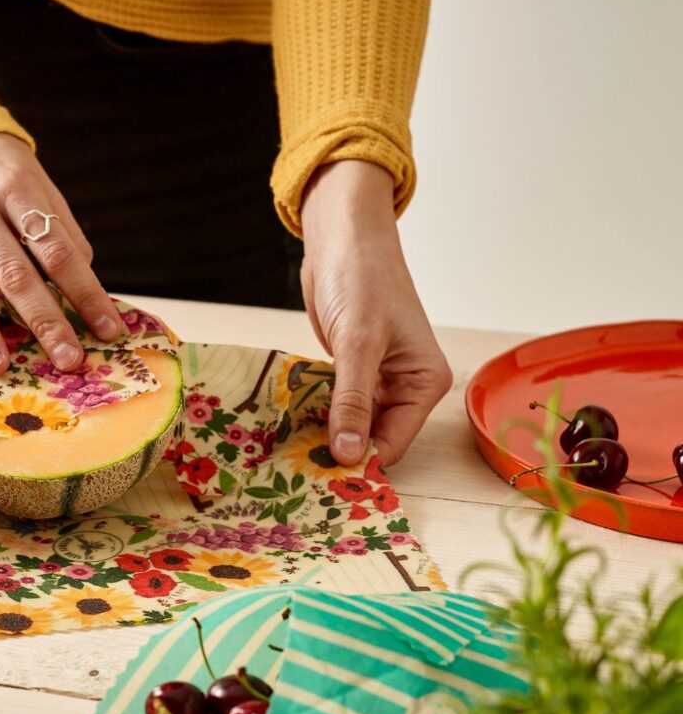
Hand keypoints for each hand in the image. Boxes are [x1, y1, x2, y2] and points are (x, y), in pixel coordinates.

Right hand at [0, 133, 122, 373]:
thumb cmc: (2, 173)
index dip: (86, 292)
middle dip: (45, 320)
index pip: (58, 251)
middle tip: (67, 360)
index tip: (108, 329)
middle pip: (15, 273)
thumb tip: (86, 287)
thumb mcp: (38, 187)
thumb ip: (61, 234)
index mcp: (16, 188)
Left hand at [299, 160, 452, 467]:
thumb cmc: (361, 278)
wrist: (342, 236)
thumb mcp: (358, 342)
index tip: (319, 477)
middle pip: (371, 438)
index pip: (392, 442)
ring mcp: (376, 380)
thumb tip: (349, 454)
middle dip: (338, 451)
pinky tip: (291, 427)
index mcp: (423, 381)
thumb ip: (353, 400)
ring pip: (350, 424)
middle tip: (297, 470)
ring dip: (323, 434)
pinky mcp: (350, 371)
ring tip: (289, 453)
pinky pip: (334, 405)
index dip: (359, 460)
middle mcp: (404, 386)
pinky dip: (316, 414)